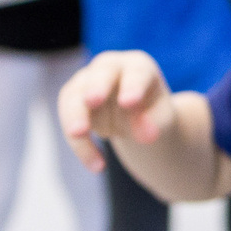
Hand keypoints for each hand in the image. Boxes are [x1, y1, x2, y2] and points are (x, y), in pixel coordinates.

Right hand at [58, 50, 176, 173]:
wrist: (135, 120)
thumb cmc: (152, 114)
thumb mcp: (160, 120)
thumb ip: (154, 124)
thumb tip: (146, 136)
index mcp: (138, 66)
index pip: (137, 73)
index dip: (133, 86)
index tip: (129, 103)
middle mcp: (110, 67)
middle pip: (101, 74)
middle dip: (96, 87)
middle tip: (93, 101)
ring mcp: (87, 81)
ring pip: (76, 97)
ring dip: (76, 117)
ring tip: (79, 135)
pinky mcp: (72, 100)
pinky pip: (70, 121)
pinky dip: (80, 144)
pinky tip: (97, 165)